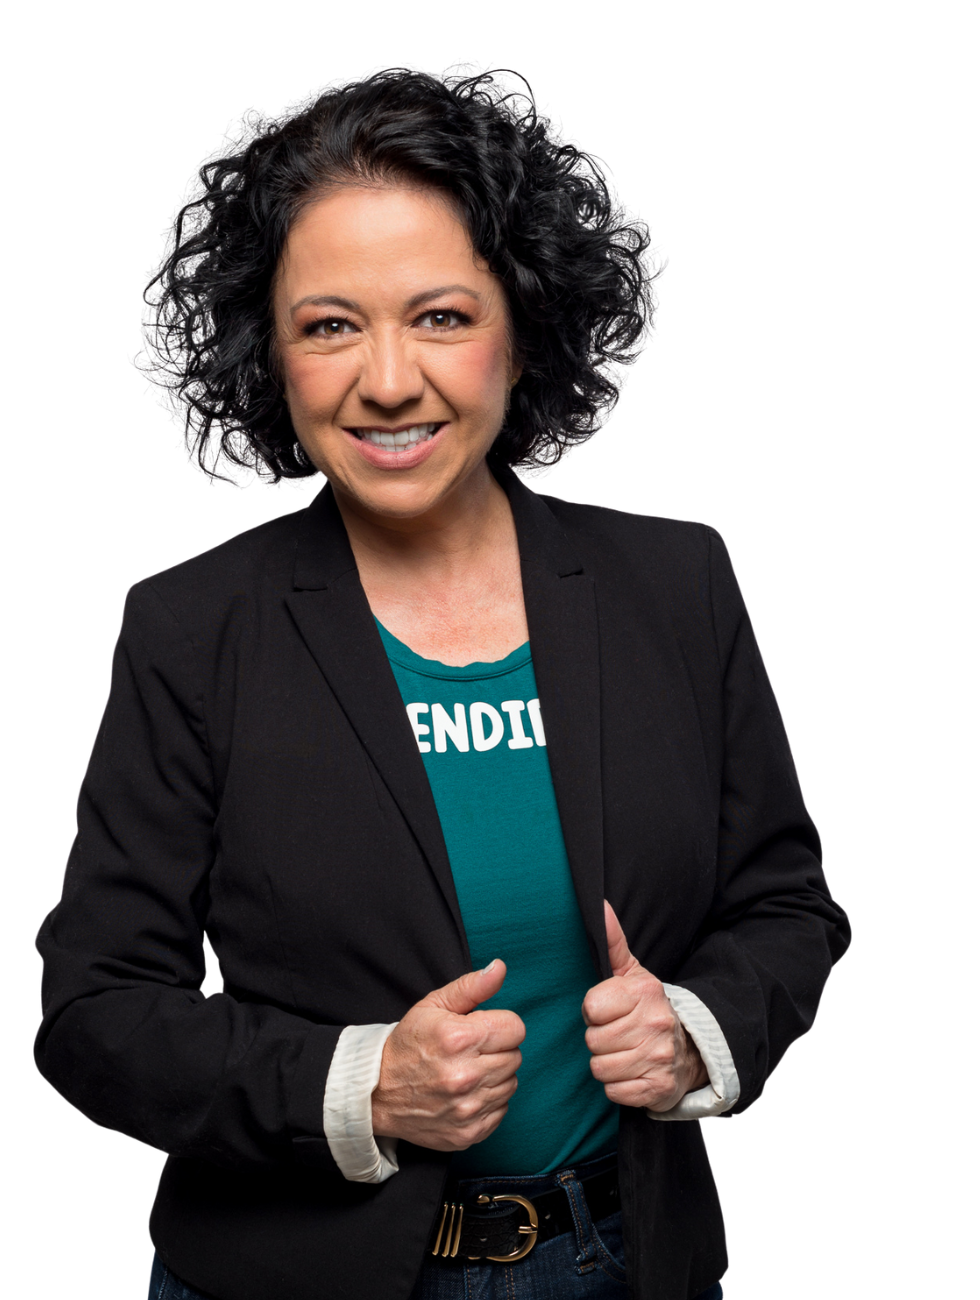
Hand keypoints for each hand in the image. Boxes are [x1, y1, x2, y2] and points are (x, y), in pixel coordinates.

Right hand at [372, 959, 524, 1150]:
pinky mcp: (469, 1132)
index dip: (500, 1025)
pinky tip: (466, 1093)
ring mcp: (468, 1109)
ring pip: (511, 1084)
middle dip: (497, 1049)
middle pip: (515, 1056)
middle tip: (471, 1051)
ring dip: (495, 1076)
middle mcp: (466, 1076)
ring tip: (467, 1071)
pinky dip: (489, 1101)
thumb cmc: (408, 1044)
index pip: (516, 1028)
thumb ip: (471, 986)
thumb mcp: (433, 1005)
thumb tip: (500, 967)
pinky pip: (501, 1111)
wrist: (377, 1093)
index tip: (482, 1029)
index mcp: (458, 1039)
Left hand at [582, 901, 708, 1110]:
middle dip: (599, 1040)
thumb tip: (598, 904)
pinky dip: (618, 1086)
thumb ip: (612, 941)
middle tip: (617, 1035)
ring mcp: (659, 1058)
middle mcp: (655, 1024)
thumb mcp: (632, 973)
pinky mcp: (659, 1089)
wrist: (690, 1050)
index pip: (591, 1007)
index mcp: (645, 993)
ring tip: (624, 1054)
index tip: (607, 1012)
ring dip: (607, 1064)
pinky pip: (614, 1091)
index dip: (594, 1012)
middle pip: (593, 1041)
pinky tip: (632, 1073)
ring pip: (601, 1068)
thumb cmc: (648, 1009)